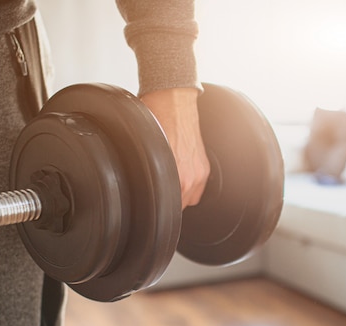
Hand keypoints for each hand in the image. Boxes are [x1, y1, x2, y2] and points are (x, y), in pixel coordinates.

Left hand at [141, 88, 209, 208]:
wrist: (173, 101)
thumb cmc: (156, 119)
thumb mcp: (144, 150)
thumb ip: (147, 173)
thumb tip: (140, 185)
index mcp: (176, 177)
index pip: (169, 206)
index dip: (158, 204)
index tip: (152, 200)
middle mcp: (191, 177)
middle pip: (181, 206)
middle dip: (170, 200)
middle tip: (158, 191)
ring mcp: (200, 171)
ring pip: (191, 199)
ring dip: (181, 195)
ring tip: (170, 184)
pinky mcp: (205, 165)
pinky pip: (199, 188)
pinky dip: (190, 185)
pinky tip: (180, 176)